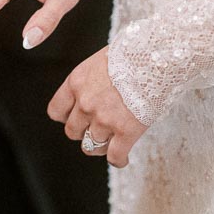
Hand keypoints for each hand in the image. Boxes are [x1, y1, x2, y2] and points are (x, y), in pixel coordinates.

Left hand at [48, 47, 146, 168]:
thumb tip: (96, 90)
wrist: (157, 56)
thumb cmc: (134, 53)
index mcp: (76, 82)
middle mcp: (85, 103)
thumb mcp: (101, 61)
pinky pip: (115, 156)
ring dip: (101, 146)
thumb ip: (91, 81)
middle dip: (84, 132)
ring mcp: (104, 119)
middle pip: (72, 132)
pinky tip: (123, 158)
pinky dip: (118, 160)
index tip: (76, 117)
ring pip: (91, 147)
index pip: (56, 111)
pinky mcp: (126, 131)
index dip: (67, 117)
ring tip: (112, 142)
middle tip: (98, 128)